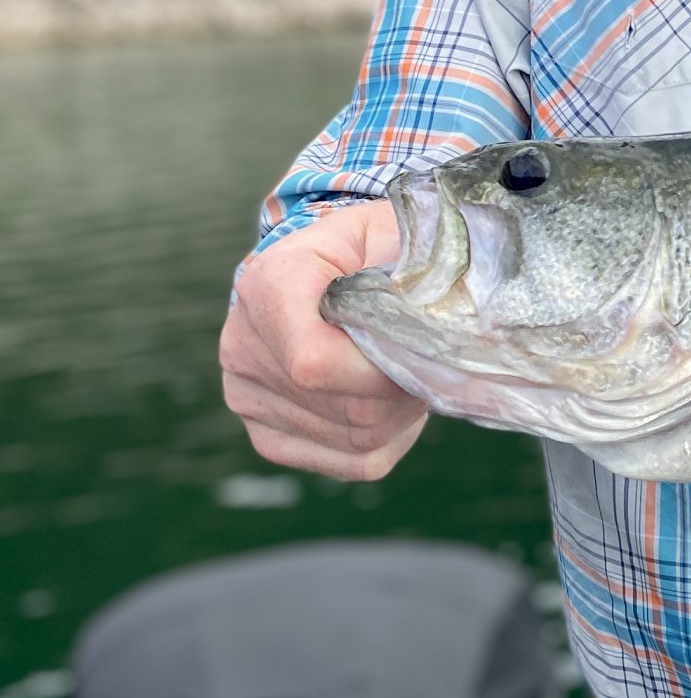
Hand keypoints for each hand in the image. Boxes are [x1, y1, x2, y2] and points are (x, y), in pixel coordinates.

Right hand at [220, 203, 427, 481]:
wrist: (330, 269)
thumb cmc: (371, 249)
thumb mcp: (390, 235)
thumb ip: (410, 276)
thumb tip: (440, 332)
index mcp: (268, 285)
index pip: (315, 362)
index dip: (382, 369)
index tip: (424, 347)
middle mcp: (243, 345)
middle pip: (347, 405)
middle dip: (404, 388)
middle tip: (429, 357)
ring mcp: (246, 397)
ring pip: (355, 437)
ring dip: (402, 413)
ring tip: (408, 372)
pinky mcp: (267, 436)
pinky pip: (351, 462)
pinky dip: (390, 438)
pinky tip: (393, 403)